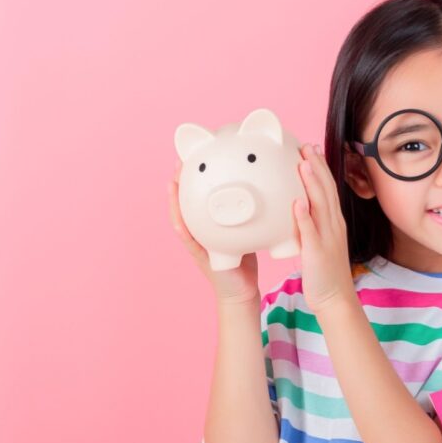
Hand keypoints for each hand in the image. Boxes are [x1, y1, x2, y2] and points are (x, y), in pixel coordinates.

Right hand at [167, 158, 260, 305]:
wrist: (242, 289)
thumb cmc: (247, 258)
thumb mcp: (251, 229)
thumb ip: (254, 211)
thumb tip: (268, 187)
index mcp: (213, 221)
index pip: (204, 194)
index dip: (200, 175)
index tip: (198, 153)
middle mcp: (202, 228)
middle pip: (189, 200)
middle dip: (184, 180)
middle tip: (181, 158)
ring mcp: (198, 241)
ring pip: (183, 215)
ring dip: (176, 198)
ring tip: (173, 179)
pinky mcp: (201, 255)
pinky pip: (189, 239)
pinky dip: (182, 225)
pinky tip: (178, 215)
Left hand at [292, 143, 356, 313]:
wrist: (335, 298)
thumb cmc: (323, 270)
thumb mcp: (318, 240)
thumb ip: (309, 222)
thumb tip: (296, 205)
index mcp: (333, 221)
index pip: (328, 188)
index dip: (320, 167)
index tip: (310, 149)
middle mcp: (333, 225)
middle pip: (326, 190)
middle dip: (317, 166)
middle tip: (306, 146)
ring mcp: (327, 238)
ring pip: (321, 205)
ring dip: (312, 184)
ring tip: (303, 164)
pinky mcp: (317, 252)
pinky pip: (310, 232)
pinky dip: (304, 217)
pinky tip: (297, 203)